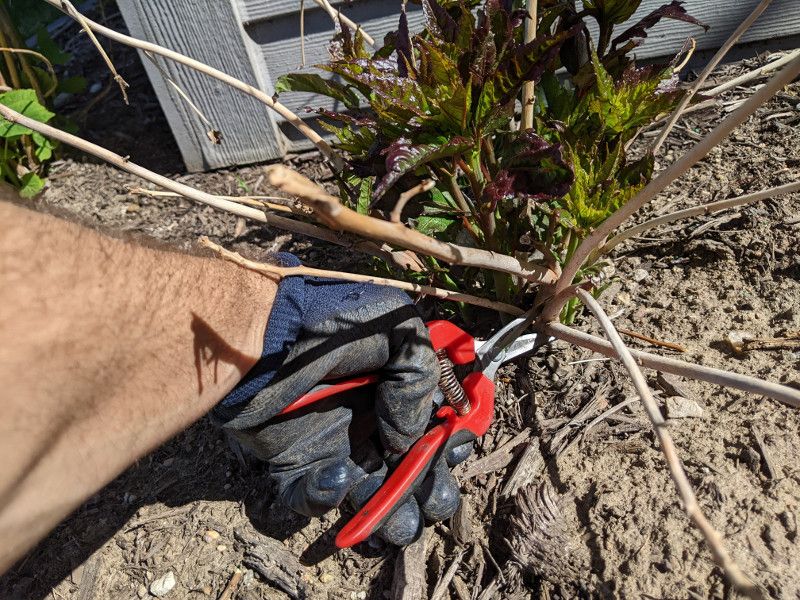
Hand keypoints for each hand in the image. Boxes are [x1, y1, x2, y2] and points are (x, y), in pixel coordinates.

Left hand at [213, 253, 470, 544]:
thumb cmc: (331, 323)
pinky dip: (326, 497)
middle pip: (408, 475)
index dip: (448, 449)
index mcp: (397, 396)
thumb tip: (406, 440)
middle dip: (426, 495)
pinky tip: (336, 477)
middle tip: (430, 503)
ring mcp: (333, 447)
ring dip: (388, 516)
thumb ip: (420, 378)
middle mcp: (370, 426)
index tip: (451, 451)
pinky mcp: (294, 464)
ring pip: (368, 498)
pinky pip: (311, 497)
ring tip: (399, 525)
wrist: (262, 332)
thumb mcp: (396, 328)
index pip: (433, 433)